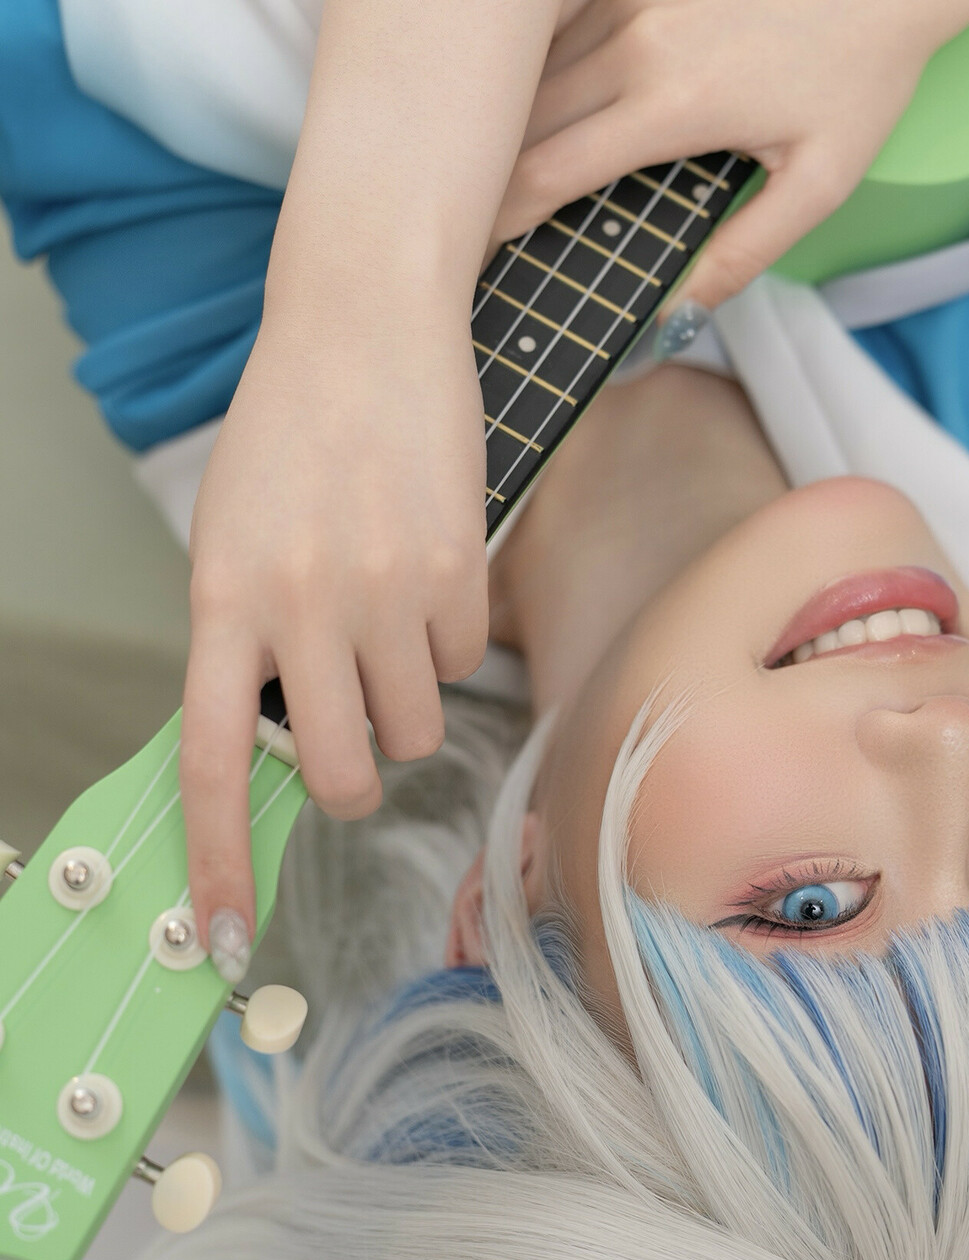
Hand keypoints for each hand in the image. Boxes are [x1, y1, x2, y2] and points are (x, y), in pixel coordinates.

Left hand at [180, 299, 487, 977]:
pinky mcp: (455, 568)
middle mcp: (297, 603)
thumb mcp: (235, 535)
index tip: (227, 934)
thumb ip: (245, 636)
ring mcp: (380, 589)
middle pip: (339, 768)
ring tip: (395, 623)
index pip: (210, 759)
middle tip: (359, 742)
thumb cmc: (292, 431)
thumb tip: (280, 740)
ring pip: (415, 725)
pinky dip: (453, 642)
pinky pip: (466, 664)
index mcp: (219, 597)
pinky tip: (430, 575)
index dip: (219, 857)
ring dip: (410, 701)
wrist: (365, 324)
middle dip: (357, 777)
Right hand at [490, 0, 959, 311]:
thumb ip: (744, 253)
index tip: (474, 247)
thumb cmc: (862, 67)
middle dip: (486, 174)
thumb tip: (682, 311)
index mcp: (673, 102)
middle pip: (521, 121)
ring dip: (501, 117)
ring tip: (475, 160)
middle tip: (463, 214)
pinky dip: (530, 54)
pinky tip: (520, 87)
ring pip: (529, 64)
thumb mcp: (820, 182)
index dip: (498, 217)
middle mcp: (635, 37)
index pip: (547, 171)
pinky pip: (553, 11)